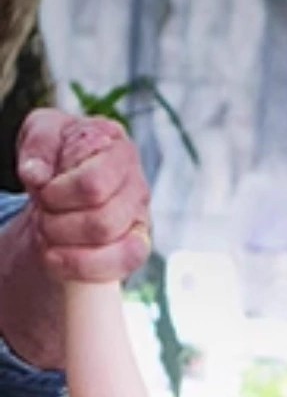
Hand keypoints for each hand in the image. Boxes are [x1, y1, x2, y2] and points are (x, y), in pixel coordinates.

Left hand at [15, 108, 151, 287]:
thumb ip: (38, 144)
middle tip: (42, 213)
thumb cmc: (58, 152)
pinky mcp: (137, 247)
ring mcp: (141, 218)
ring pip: (108, 245)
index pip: (93, 186)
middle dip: (59, 223)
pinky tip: (55, 258)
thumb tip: (36, 175)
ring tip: (48, 231)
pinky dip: (80, 266)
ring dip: (65, 243)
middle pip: (102, 222)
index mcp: (118, 147)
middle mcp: (137, 183)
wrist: (65, 180)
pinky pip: (121, 266)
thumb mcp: (41, 130)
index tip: (43, 190)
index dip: (59, 195)